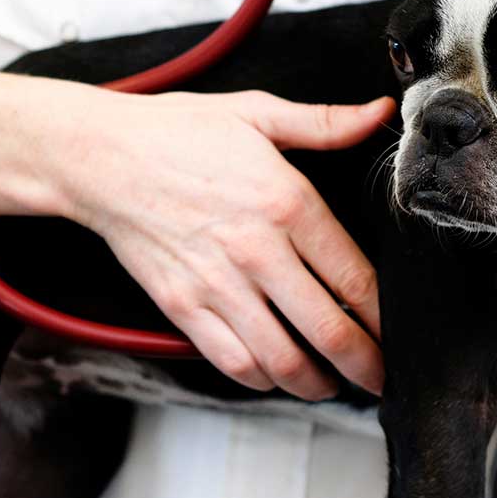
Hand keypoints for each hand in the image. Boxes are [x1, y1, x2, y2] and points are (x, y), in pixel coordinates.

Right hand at [47, 88, 393, 400]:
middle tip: (381, 379)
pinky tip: (277, 374)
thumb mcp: (257, 113)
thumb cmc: (177, 132)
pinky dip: (262, 379)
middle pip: (327, 330)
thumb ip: (324, 122)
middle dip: (364, 365)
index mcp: (287, 202)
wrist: (100, 157)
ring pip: (282, 359)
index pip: (354, 278)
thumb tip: (377, 113)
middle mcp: (257, 250)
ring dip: (316, 383)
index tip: (397, 333)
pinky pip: (232, 361)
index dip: (384, 318)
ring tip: (333, 384)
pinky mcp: (182, 306)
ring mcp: (217, 284)